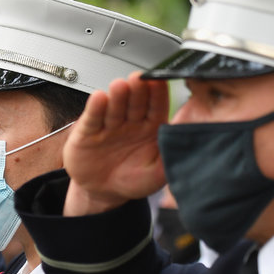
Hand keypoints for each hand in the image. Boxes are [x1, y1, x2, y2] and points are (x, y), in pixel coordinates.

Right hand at [63, 72, 168, 215]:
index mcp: (151, 128)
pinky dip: (95, 108)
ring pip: (115, 107)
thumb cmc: (132, 181)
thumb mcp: (157, 175)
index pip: (157, 106)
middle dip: (137, 90)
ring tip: (120, 86)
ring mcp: (109, 125)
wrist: (102, 194)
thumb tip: (185, 145)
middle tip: (138, 79)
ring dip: (117, 95)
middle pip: (135, 102)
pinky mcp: (88, 132)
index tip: (159, 82)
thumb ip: (169, 159)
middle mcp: (131, 122)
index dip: (158, 94)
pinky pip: (93, 118)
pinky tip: (99, 98)